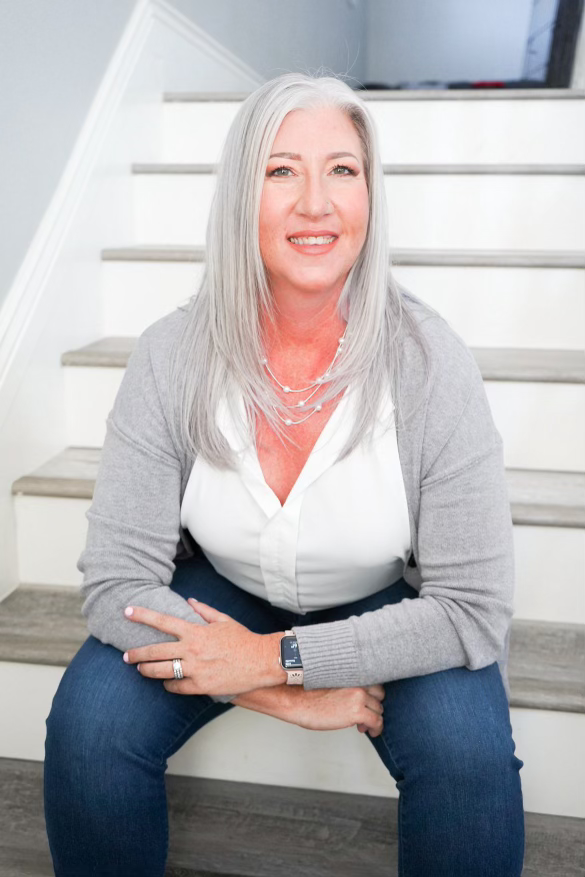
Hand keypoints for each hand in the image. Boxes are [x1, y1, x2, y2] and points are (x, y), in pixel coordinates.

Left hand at [121, 599, 277, 696]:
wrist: (261, 661)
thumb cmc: (243, 640)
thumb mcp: (224, 621)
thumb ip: (204, 611)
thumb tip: (190, 601)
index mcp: (195, 631)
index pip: (162, 621)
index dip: (143, 616)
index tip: (127, 612)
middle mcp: (192, 650)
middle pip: (154, 652)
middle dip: (136, 653)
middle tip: (126, 656)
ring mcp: (195, 669)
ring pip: (161, 672)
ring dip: (147, 671)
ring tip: (141, 670)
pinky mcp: (201, 685)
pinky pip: (176, 687)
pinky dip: (169, 685)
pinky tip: (166, 684)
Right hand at [285, 683, 385, 736]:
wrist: (297, 700)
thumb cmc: (308, 693)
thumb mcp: (331, 682)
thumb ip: (347, 685)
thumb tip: (356, 698)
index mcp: (351, 674)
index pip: (373, 681)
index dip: (371, 695)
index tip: (366, 703)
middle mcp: (358, 683)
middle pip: (380, 694)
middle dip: (373, 706)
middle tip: (365, 715)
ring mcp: (358, 697)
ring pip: (379, 709)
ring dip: (373, 718)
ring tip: (363, 726)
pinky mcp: (357, 712)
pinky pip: (377, 721)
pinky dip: (376, 729)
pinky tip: (370, 732)